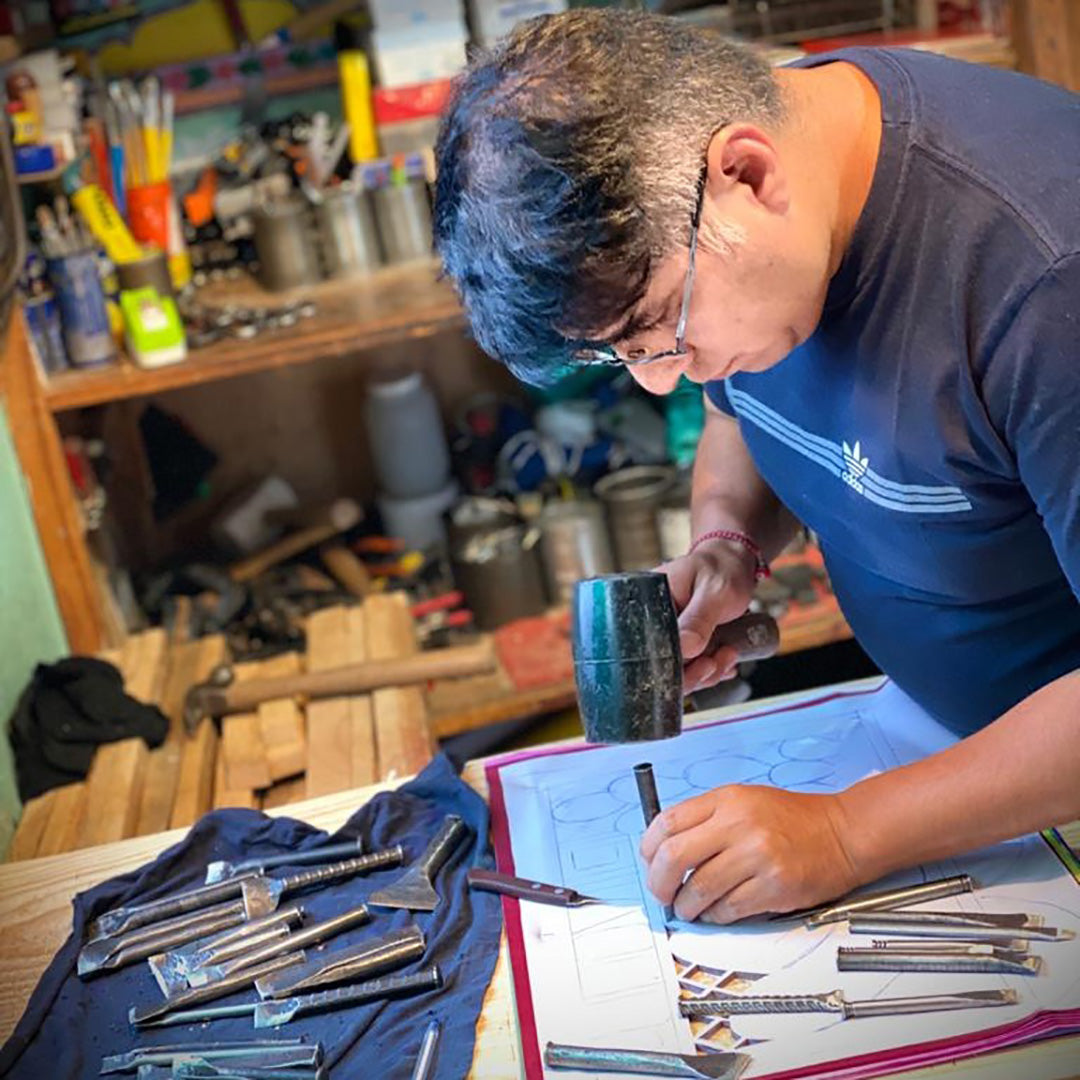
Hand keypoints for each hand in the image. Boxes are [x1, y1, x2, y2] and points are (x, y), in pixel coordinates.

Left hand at [640, 785, 860, 922]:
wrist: (841, 833)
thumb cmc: (793, 819)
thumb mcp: (744, 801)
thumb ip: (706, 818)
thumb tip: (664, 847)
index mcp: (727, 800)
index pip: (668, 821)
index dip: (649, 847)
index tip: (648, 861)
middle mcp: (740, 824)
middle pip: (675, 856)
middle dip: (658, 882)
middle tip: (660, 893)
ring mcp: (758, 856)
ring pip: (699, 889)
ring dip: (686, 905)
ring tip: (687, 907)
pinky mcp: (774, 886)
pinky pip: (728, 909)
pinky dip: (714, 915)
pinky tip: (715, 911)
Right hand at [661, 538, 758, 691]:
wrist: (734, 563)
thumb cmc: (723, 567)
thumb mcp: (715, 591)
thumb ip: (700, 618)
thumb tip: (686, 648)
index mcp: (648, 603)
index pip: (647, 646)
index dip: (672, 666)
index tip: (703, 663)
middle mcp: (652, 621)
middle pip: (660, 664)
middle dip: (694, 673)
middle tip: (718, 662)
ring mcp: (668, 633)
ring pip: (678, 670)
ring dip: (706, 672)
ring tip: (728, 655)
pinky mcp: (681, 642)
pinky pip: (690, 666)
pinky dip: (710, 669)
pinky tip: (725, 659)